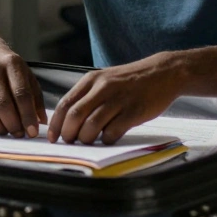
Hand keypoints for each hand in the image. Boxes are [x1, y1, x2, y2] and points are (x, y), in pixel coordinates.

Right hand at [0, 44, 46, 137]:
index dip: (27, 116)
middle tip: (19, 134)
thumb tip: (41, 122)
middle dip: (12, 124)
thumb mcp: (26, 75)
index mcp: (12, 64)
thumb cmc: (8, 67)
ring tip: (6, 132)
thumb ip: (35, 97)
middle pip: (2, 104)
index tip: (32, 132)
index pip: (21, 94)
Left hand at [47, 57, 180, 144]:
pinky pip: (112, 132)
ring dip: (86, 138)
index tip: (52, 137)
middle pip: (75, 116)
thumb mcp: (104, 80)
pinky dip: (106, 139)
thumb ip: (87, 97)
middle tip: (69, 142)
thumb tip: (68, 121)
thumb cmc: (130, 81)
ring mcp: (118, 100)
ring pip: (91, 125)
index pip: (65, 104)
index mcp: (91, 80)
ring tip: (89, 141)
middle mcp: (102, 88)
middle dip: (68, 134)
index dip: (56, 124)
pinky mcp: (133, 112)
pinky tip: (108, 138)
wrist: (163, 73)